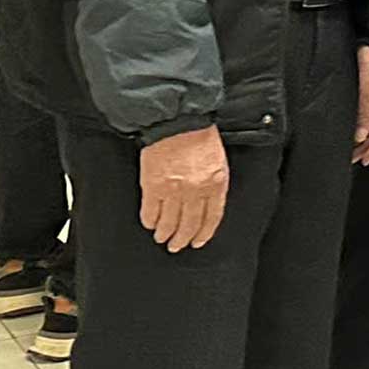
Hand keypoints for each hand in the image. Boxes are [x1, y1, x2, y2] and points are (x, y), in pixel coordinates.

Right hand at [140, 126, 229, 251]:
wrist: (178, 121)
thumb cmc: (199, 137)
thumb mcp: (218, 162)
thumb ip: (214, 185)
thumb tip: (208, 206)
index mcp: (216, 184)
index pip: (212, 217)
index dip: (204, 233)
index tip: (198, 241)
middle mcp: (196, 190)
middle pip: (190, 224)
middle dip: (183, 239)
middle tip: (177, 246)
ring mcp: (174, 190)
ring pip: (169, 222)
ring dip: (165, 234)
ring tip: (162, 238)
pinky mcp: (153, 186)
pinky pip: (150, 212)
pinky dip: (149, 221)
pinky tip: (150, 224)